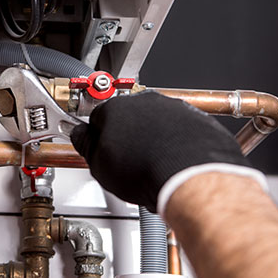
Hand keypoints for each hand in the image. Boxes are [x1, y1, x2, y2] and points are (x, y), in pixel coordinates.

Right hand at [71, 91, 250, 212]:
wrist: (190, 176)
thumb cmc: (146, 169)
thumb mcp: (98, 165)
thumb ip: (87, 146)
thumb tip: (82, 136)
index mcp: (115, 108)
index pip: (97, 118)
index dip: (97, 137)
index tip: (99, 148)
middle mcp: (144, 102)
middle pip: (127, 118)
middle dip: (125, 137)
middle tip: (125, 162)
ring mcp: (172, 109)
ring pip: (155, 123)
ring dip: (151, 140)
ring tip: (149, 167)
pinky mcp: (196, 120)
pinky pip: (180, 130)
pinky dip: (175, 143)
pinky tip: (170, 164)